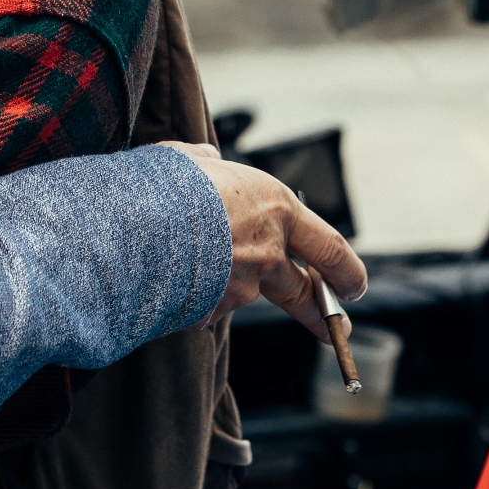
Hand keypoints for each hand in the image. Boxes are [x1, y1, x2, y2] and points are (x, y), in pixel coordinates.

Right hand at [157, 141, 366, 339]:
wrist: (133, 223)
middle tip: (336, 329)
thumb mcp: (194, 159)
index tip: (356, 286)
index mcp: (275, 208)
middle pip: (303, 291)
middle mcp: (267, 252)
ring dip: (223, 290)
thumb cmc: (165, 183)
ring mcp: (239, 287)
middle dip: (323, 314)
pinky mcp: (208, 311)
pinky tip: (165, 281)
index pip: (329, 246)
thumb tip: (209, 160)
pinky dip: (192, 298)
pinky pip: (203, 305)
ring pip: (240, 295)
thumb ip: (209, 164)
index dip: (348, 269)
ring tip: (184, 269)